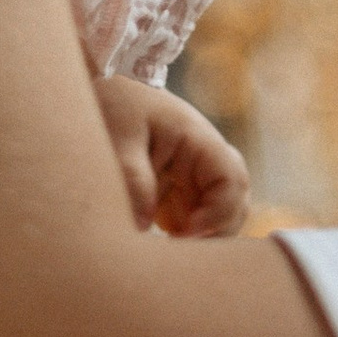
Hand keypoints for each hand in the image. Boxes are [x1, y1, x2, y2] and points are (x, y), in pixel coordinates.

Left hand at [94, 76, 251, 238]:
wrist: (102, 83)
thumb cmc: (114, 102)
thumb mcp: (118, 138)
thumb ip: (133, 180)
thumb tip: (143, 226)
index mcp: (198, 140)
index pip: (232, 180)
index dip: (219, 213)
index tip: (185, 233)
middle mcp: (203, 160)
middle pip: (235, 203)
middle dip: (217, 232)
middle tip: (181, 252)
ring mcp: (191, 176)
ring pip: (218, 215)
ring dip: (203, 238)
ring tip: (169, 253)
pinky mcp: (175, 191)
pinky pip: (193, 220)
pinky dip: (185, 239)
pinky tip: (161, 249)